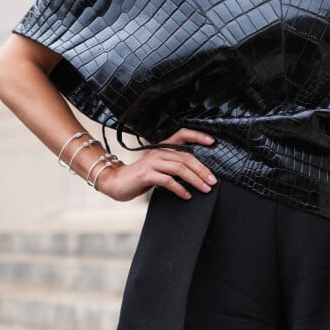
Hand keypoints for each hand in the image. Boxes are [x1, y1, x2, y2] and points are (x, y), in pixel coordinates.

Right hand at [98, 128, 217, 201]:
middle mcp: (159, 151)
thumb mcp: (159, 166)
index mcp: (163, 147)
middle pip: (186, 157)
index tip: (213, 142)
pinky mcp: (147, 174)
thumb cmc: (141, 175)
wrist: (117, 182)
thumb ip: (174, 165)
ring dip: (195, 179)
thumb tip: (197, 173)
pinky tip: (186, 195)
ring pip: (180, 168)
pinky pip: (168, 180)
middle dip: (202, 169)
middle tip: (213, 180)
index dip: (198, 136)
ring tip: (205, 188)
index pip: (183, 134)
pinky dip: (180, 189)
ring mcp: (152, 162)